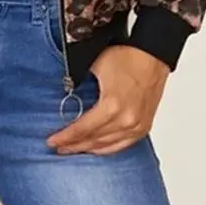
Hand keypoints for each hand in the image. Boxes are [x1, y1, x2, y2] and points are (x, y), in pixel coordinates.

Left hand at [46, 46, 169, 155]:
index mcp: (112, 105)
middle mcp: (126, 120)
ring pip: (107, 146)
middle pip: (93, 140)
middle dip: (73, 145)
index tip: (52, 141)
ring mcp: (136, 126)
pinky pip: (122, 145)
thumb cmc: (128, 57)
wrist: (153, 55)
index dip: (65, 136)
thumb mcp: (95, 65)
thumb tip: (65, 92)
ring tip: (72, 149)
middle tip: (58, 147)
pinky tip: (96, 148)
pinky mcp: (144, 127)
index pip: (82, 129)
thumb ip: (78, 81)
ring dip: (88, 148)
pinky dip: (106, 148)